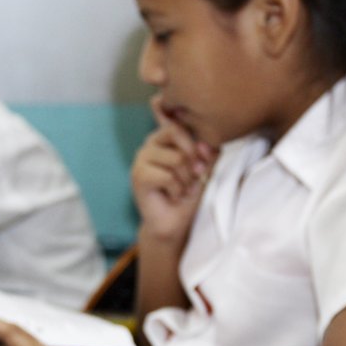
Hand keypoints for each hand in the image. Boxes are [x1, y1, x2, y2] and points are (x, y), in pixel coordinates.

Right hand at [132, 94, 218, 239]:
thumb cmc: (188, 194)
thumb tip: (204, 144)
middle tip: (195, 176)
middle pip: (177, 133)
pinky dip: (177, 190)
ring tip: (182, 189)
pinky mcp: (138, 176)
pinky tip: (173, 196)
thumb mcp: (204, 168)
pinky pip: (168, 176)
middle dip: (193, 158)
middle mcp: (150, 144)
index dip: (195, 140)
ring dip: (187, 179)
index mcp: (164, 137)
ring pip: (176, 158)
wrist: (174, 223)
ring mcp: (141, 159)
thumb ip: (207, 152)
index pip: (179, 122)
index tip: (201, 161)